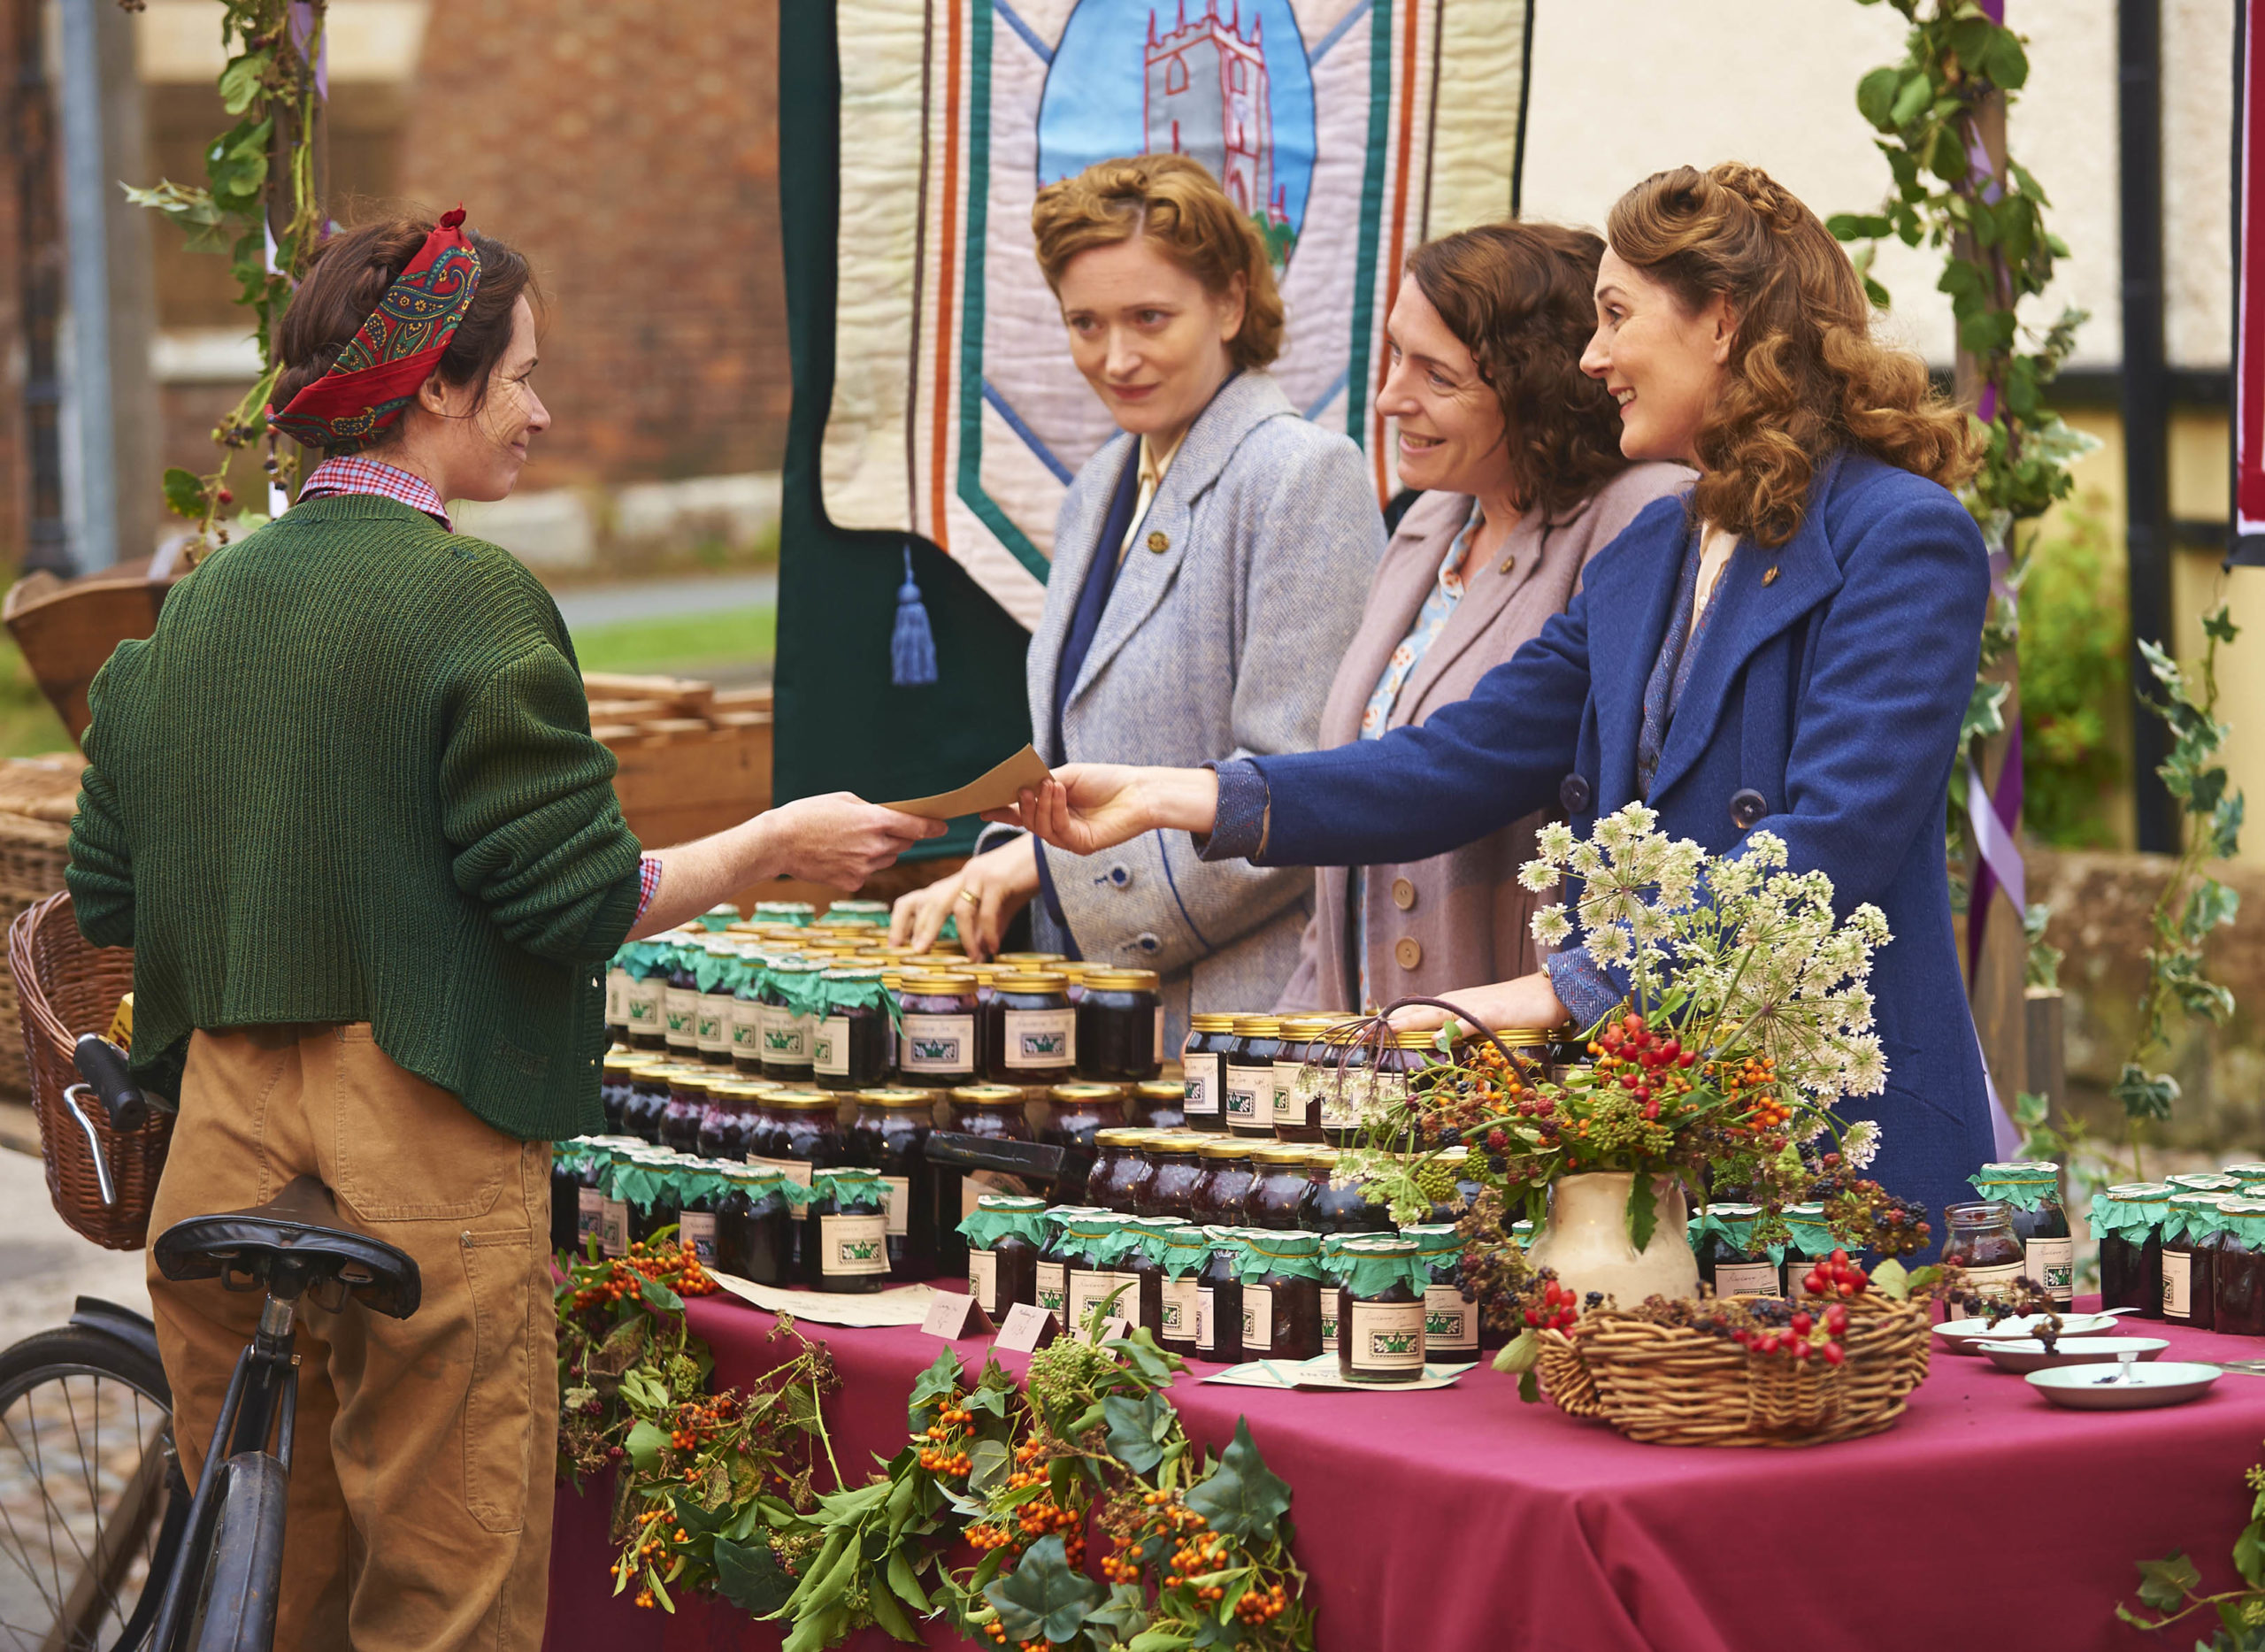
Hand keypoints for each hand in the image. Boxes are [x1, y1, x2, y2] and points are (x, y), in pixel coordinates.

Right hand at [759, 793, 943, 889]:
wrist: (778, 843)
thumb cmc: (808, 814)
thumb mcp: (843, 800)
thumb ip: (872, 810)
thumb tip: (890, 819)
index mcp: (874, 821)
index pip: (916, 827)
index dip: (933, 827)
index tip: (943, 827)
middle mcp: (874, 847)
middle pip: (903, 844)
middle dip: (898, 836)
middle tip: (877, 829)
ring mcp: (864, 868)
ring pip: (886, 860)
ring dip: (879, 851)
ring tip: (850, 841)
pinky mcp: (853, 882)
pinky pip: (868, 873)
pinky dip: (860, 865)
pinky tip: (838, 856)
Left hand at [889, 838, 1039, 960]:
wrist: (1049, 853)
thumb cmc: (1024, 877)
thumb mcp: (1002, 904)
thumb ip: (989, 925)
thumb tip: (981, 949)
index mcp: (960, 881)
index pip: (923, 897)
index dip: (905, 919)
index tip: (898, 944)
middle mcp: (964, 875)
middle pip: (932, 901)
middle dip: (922, 928)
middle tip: (917, 953)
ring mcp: (979, 874)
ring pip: (958, 908)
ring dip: (963, 937)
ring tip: (971, 957)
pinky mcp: (997, 878)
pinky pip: (987, 911)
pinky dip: (988, 932)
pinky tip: (993, 948)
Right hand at [987, 764, 1217, 856]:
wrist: (1139, 792)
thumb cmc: (1106, 780)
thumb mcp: (1067, 775)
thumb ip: (1042, 781)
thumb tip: (1018, 787)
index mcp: (1051, 809)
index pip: (1021, 813)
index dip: (1001, 810)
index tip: (983, 805)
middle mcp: (1057, 826)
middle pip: (1027, 822)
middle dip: (1019, 805)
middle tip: (1019, 787)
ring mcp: (1068, 839)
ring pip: (1040, 827)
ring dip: (1040, 803)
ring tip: (1046, 783)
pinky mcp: (1081, 845)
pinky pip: (1059, 829)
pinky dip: (1055, 808)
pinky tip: (1058, 790)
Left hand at [1385, 971, 1569, 1033]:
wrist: (1548, 993)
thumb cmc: (1515, 1009)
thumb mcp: (1481, 1021)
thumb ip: (1459, 1029)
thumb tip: (1437, 1040)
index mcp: (1453, 1005)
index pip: (1417, 1011)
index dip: (1394, 1020)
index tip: (1369, 1030)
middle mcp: (1459, 1002)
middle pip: (1420, 1010)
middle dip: (1395, 1020)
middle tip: (1369, 1029)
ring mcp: (1475, 1007)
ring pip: (1439, 1013)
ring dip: (1414, 1021)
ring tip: (1391, 1028)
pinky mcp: (1494, 1014)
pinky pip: (1470, 1023)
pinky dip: (1453, 1029)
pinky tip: (1438, 1037)